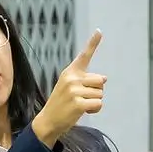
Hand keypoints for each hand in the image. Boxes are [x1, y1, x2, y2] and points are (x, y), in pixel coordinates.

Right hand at [32, 30, 104, 147]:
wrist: (48, 120)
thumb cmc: (62, 104)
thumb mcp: (70, 88)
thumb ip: (86, 81)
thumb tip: (104, 78)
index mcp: (70, 72)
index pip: (84, 56)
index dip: (93, 43)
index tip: (99, 31)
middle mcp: (72, 79)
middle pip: (100, 80)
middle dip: (96, 91)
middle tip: (83, 98)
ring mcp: (74, 91)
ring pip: (100, 94)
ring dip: (94, 102)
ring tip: (80, 106)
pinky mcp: (78, 104)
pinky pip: (98, 104)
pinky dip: (95, 110)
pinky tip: (83, 112)